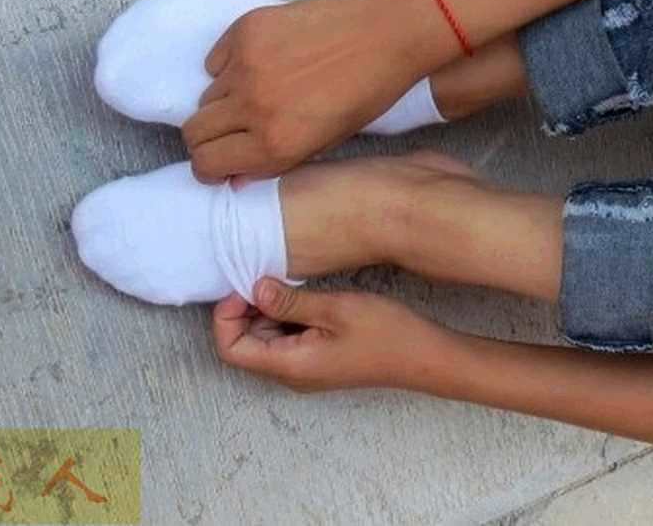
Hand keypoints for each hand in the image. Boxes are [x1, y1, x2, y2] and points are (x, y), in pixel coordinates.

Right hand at [183, 0, 444, 182]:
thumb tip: (234, 178)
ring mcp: (246, 65)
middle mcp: (253, 108)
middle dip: (209, 136)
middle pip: (195, 131)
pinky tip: (264, 61)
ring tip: (262, 89)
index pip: (206, 164)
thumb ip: (275, 162)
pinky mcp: (246, 30)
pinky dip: (231, 64)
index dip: (210, 165)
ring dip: (225, 99)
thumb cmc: (366, 93)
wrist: (385, 35)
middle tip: (231, 128)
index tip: (218, 159)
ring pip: (206, 94)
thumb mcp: (327, 143)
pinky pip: (216, 58)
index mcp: (276, 144)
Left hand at [211, 279, 454, 391]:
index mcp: (290, 365)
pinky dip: (285, 317)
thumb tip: (254, 288)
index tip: (245, 286)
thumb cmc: (388, 335)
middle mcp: (291, 374)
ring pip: (265, 340)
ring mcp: (305, 369)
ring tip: (288, 284)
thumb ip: (291, 300)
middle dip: (245, 310)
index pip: (230, 349)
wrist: (425, 357)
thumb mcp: (337, 309)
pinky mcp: (318, 361)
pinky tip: (304, 297)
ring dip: (267, 311)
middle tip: (265, 278)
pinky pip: (286, 340)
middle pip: (244, 344)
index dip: (226, 316)